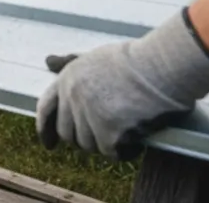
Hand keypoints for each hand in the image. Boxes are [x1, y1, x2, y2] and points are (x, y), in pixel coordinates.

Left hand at [35, 10, 208, 160]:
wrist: (162, 66)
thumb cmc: (136, 59)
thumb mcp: (96, 56)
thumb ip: (71, 63)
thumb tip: (48, 61)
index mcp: (68, 77)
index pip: (46, 108)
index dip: (45, 128)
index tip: (49, 144)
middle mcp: (73, 97)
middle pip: (68, 133)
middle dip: (84, 138)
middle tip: (106, 137)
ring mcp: (89, 115)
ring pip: (89, 145)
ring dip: (107, 143)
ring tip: (127, 129)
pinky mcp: (108, 132)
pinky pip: (111, 152)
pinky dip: (125, 150)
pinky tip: (137, 140)